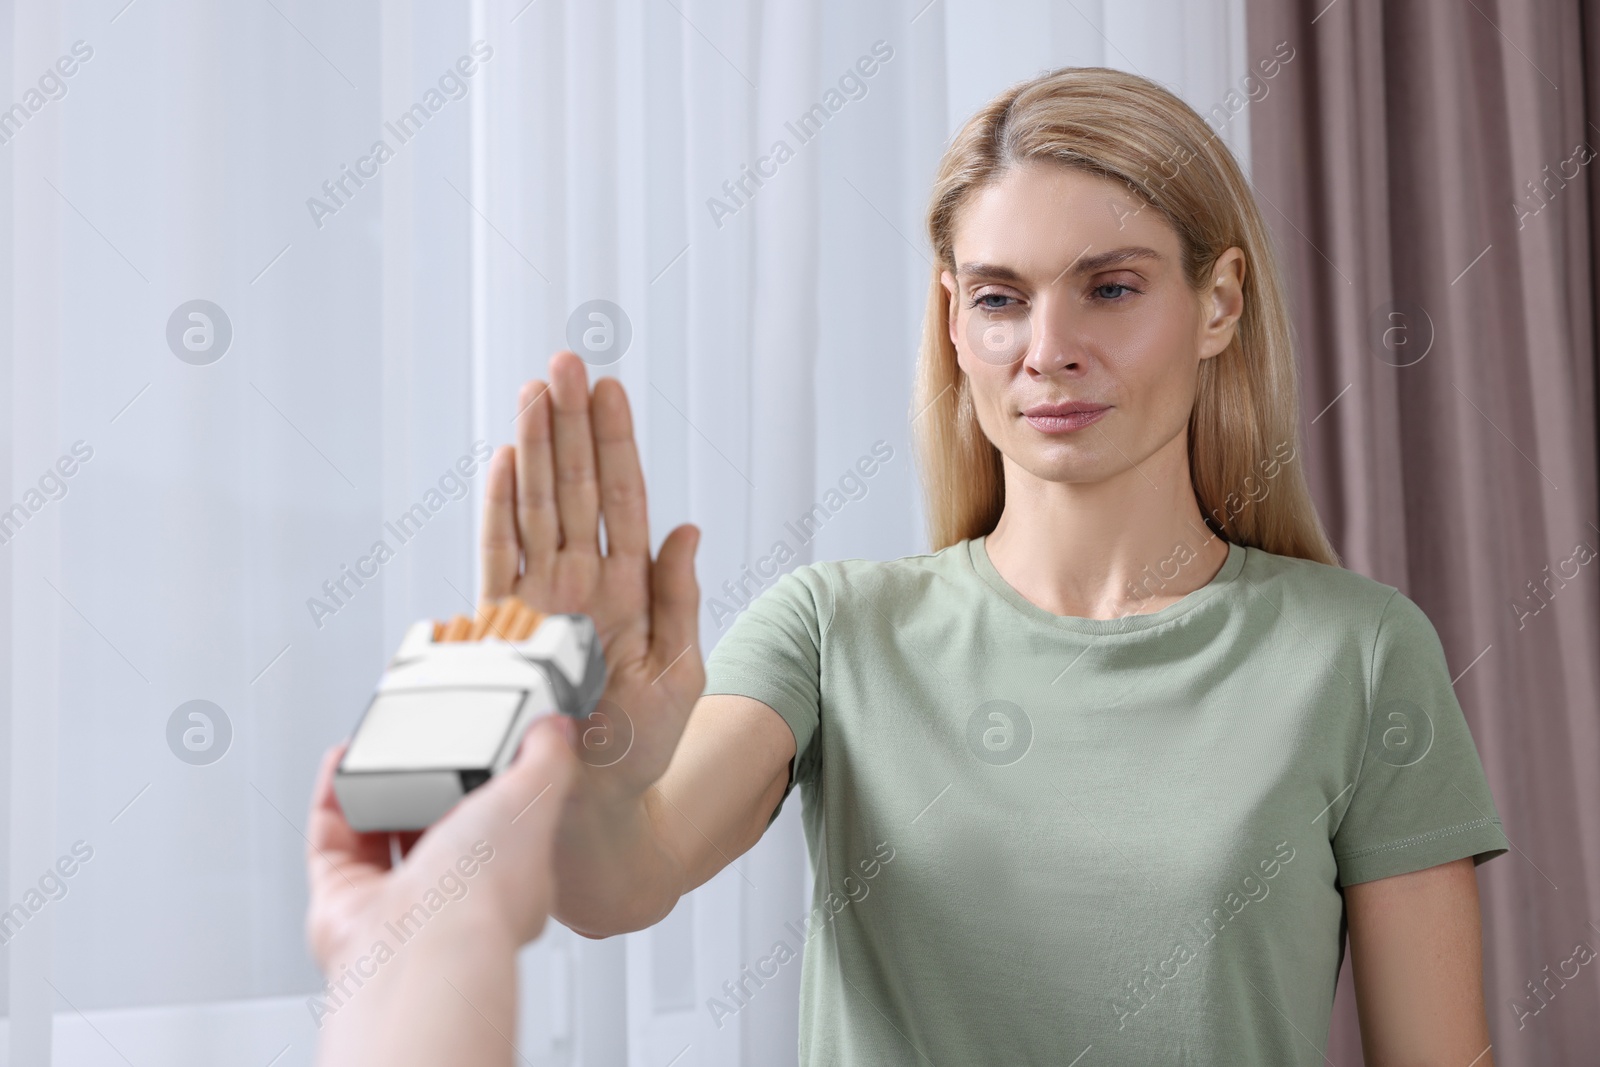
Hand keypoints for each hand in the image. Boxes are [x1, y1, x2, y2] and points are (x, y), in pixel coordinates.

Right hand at [304, 713, 577, 976]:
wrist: (422, 941)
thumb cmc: (485, 892)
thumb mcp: (535, 800)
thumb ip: (548, 761)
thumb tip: (556, 729)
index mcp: (506, 876)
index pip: (501, 823)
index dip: (490, 783)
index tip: (482, 744)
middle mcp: (449, 894)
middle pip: (434, 826)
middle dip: (428, 783)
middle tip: (426, 745)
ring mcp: (393, 899)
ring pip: (379, 832)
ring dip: (377, 786)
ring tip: (381, 747)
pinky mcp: (342, 899)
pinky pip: (331, 838)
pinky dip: (333, 794)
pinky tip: (343, 760)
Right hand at [480, 351, 704, 800]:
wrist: (598, 804)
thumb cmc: (644, 743)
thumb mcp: (681, 671)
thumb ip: (679, 598)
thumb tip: (688, 529)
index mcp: (629, 588)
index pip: (622, 499)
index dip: (615, 444)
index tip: (608, 388)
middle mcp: (583, 583)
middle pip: (575, 488)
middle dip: (570, 424)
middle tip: (564, 362)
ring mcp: (543, 600)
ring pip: (537, 508)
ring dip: (535, 450)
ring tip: (534, 393)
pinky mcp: (507, 626)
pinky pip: (499, 557)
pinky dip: (499, 510)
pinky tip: (502, 462)